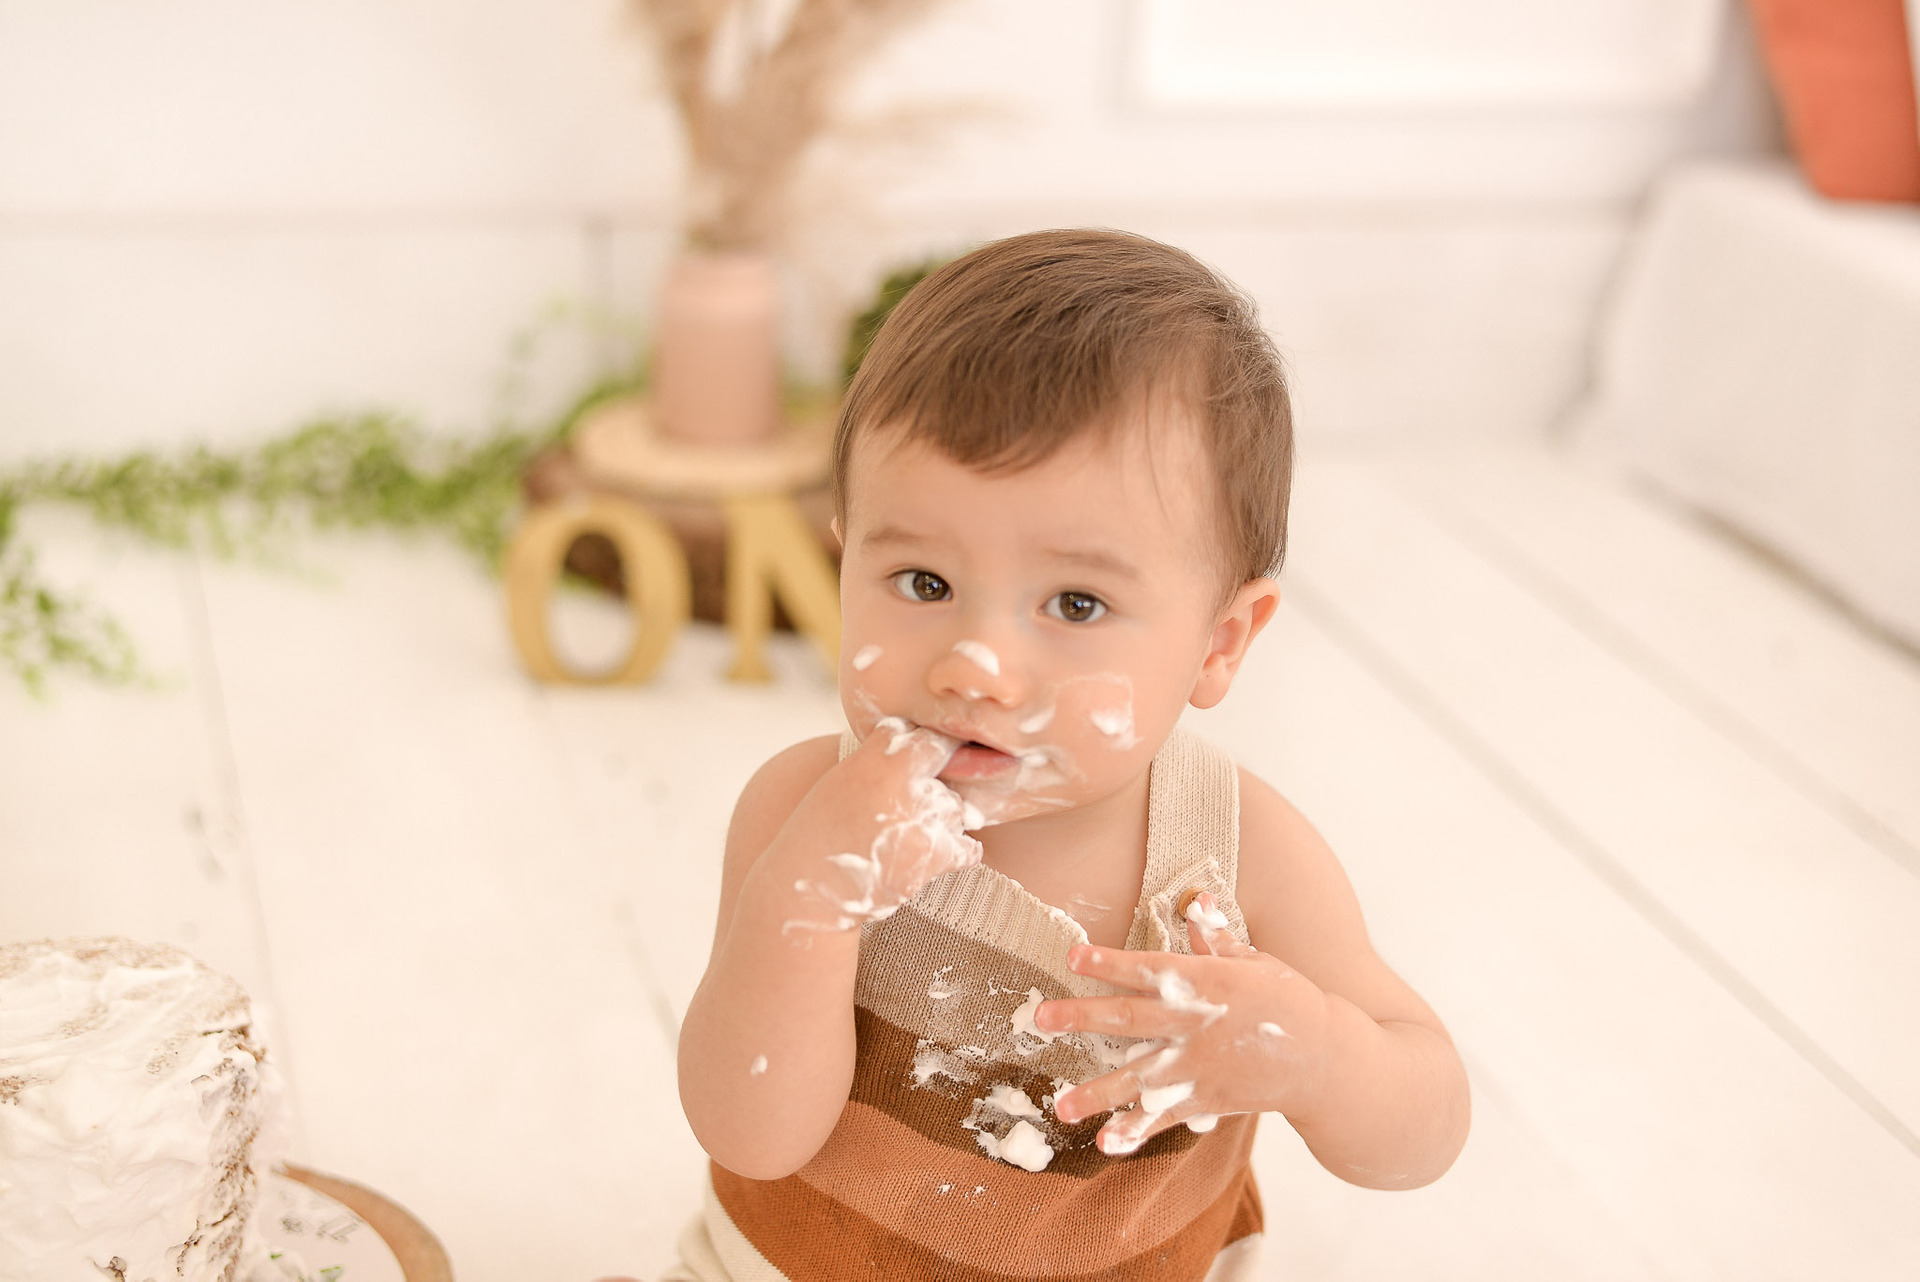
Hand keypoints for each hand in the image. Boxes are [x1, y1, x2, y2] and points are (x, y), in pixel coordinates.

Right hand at [774, 718, 983, 936]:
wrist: (809, 888)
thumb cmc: (819, 834)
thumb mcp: (840, 780)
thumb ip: (877, 760)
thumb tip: (909, 745)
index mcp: (875, 757)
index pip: (919, 732)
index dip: (921, 746)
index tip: (916, 760)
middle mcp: (902, 781)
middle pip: (946, 767)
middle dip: (933, 785)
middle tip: (911, 808)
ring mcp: (922, 817)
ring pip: (957, 808)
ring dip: (942, 821)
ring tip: (907, 839)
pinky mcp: (935, 854)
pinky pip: (968, 847)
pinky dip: (956, 853)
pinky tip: (929, 855)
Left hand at [1037, 893, 1329, 1153]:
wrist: (1327, 1060)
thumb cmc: (1289, 1002)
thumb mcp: (1256, 961)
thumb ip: (1218, 938)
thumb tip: (1196, 901)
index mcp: (1206, 983)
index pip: (1148, 970)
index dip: (1109, 962)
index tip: (1072, 957)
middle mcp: (1194, 1025)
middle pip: (1128, 1019)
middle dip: (1080, 1017)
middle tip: (1039, 1019)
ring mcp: (1198, 1067)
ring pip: (1138, 1078)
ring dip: (1096, 1092)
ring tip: (1060, 1105)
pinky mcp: (1205, 1100)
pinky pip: (1164, 1118)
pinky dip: (1135, 1131)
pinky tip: (1106, 1142)